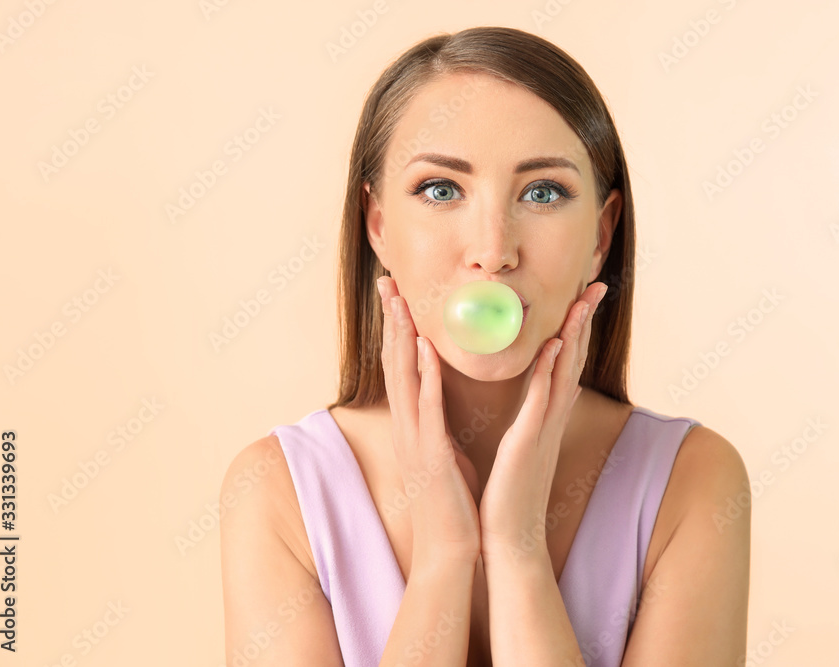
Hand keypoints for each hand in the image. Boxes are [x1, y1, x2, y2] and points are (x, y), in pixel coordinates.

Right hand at [376, 276, 481, 567]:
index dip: (397, 329)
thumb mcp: (442, 452)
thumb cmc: (451, 501)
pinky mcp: (430, 453)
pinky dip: (425, 376)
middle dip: (391, 320)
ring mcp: (414, 439)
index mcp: (412, 424)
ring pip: (404, 378)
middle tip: (387, 281)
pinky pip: (427, 407)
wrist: (450, 547)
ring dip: (401, 337)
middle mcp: (406, 426)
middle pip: (393, 363)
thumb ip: (436, 424)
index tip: (397, 295)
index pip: (401, 367)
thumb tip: (437, 403)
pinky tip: (427, 349)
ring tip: (399, 301)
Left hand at [477, 282, 607, 564]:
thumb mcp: (523, 444)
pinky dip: (549, 371)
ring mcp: (544, 428)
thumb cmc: (510, 492)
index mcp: (546, 416)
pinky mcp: (529, 442)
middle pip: (575, 359)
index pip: (565, 363)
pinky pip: (541, 400)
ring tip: (582, 301)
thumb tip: (534, 393)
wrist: (509, 536)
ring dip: (575, 335)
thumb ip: (531, 417)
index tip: (582, 295)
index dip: (576, 328)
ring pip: (564, 372)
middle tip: (597, 284)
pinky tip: (554, 345)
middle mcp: (552, 417)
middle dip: (585, 320)